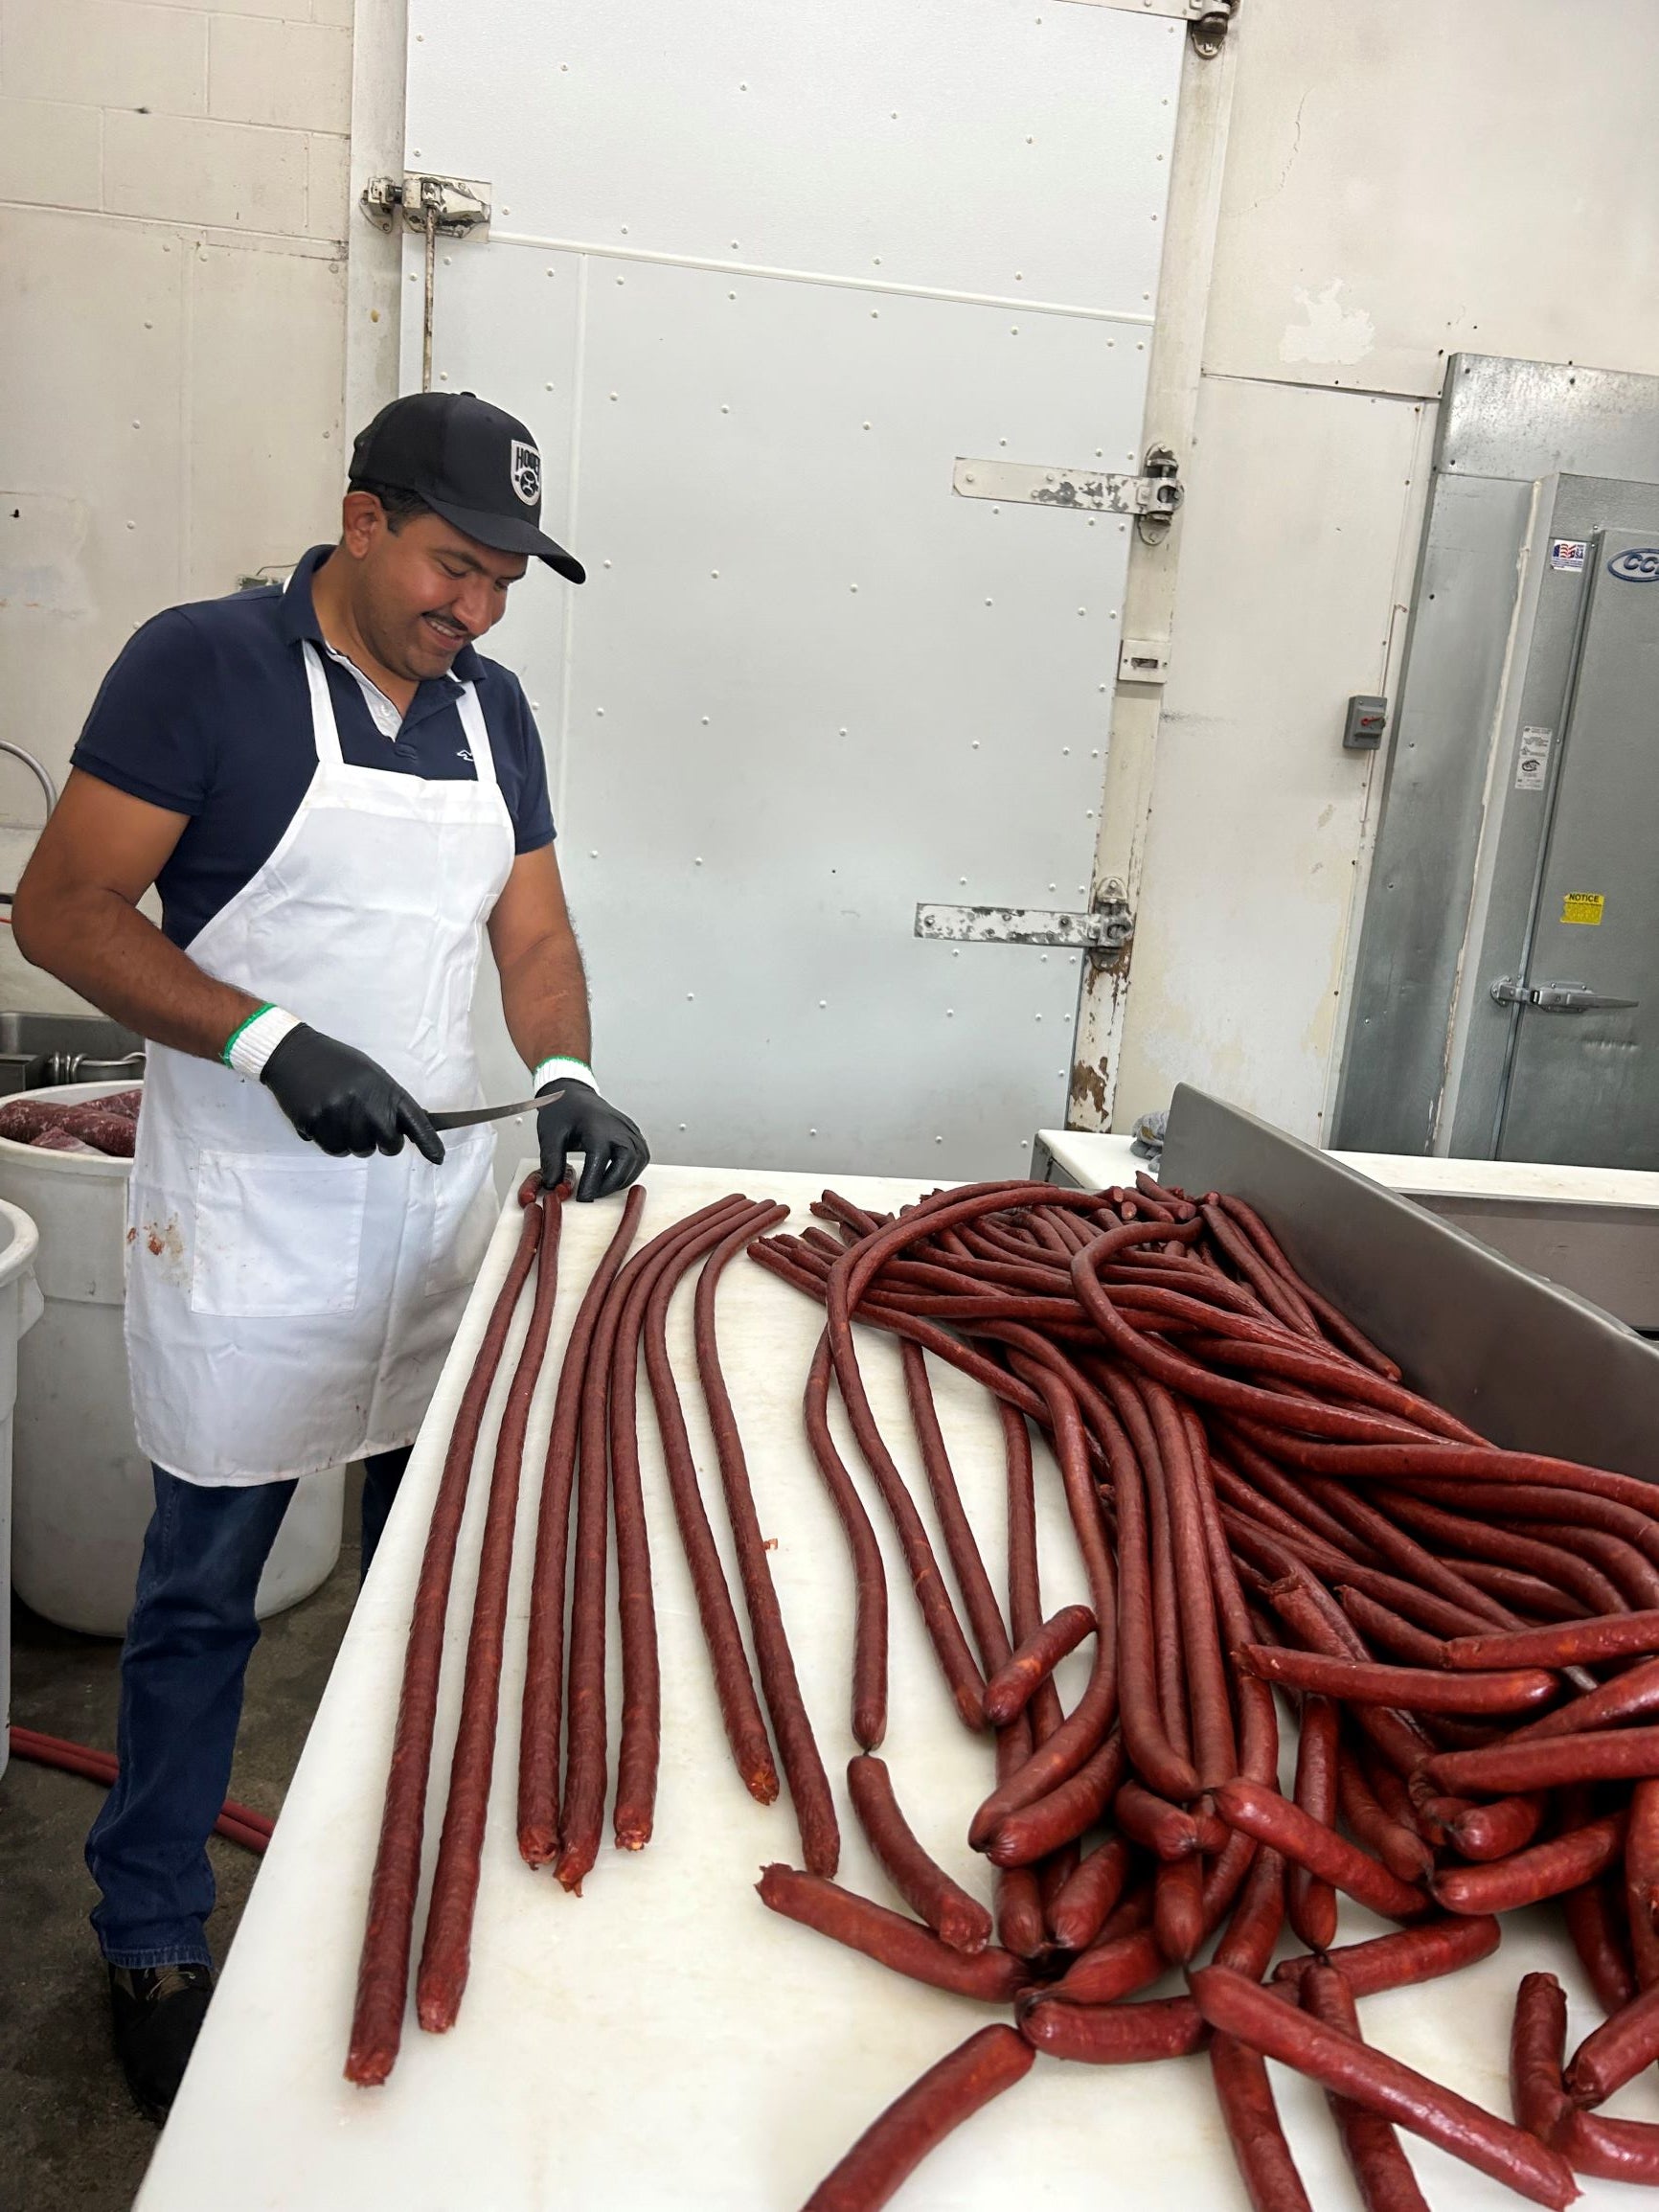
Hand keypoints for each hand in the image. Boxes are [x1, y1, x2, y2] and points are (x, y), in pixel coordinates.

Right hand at [261, 1024, 444, 1161]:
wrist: (295, 1053)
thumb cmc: (337, 1064)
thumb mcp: (369, 1075)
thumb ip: (387, 1101)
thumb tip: (402, 1130)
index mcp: (383, 1088)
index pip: (414, 1119)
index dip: (428, 1141)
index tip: (438, 1158)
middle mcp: (365, 1102)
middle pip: (386, 1145)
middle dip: (379, 1142)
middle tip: (365, 1125)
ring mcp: (339, 1113)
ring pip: (357, 1150)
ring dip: (351, 1141)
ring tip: (339, 1116)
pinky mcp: (315, 1122)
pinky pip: (332, 1149)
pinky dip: (330, 1141)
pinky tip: (324, 1121)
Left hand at [536, 1079, 648, 1200]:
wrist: (574, 1094)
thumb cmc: (562, 1111)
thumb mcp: (550, 1135)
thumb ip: (552, 1162)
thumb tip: (554, 1186)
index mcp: (596, 1125)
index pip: (600, 1158)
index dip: (593, 1182)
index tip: (583, 1197)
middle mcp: (618, 1126)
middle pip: (626, 1161)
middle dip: (610, 1184)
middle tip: (592, 1195)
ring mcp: (630, 1129)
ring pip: (637, 1161)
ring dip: (622, 1179)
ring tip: (601, 1187)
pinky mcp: (634, 1134)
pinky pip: (641, 1157)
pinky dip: (630, 1171)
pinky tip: (614, 1176)